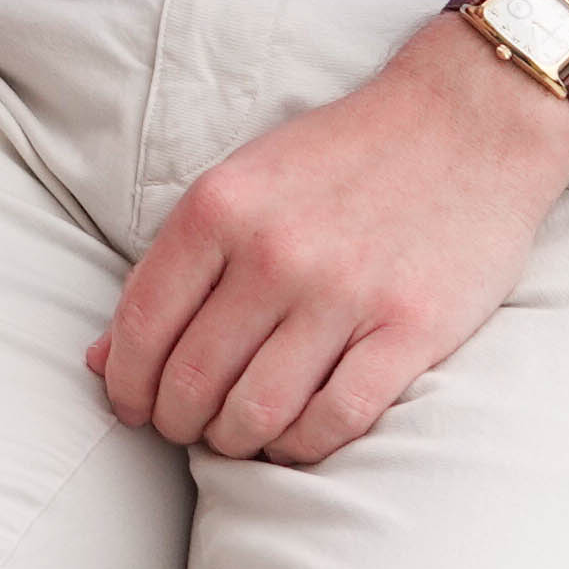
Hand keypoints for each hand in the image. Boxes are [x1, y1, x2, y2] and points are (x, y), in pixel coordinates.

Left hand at [85, 15, 568, 466]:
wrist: (468, 122)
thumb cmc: (344, 157)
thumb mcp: (242, 184)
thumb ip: (171, 268)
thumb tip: (100, 359)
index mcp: (219, 207)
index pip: (142, 325)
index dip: (127, 384)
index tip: (134, 407)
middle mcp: (272, 252)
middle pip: (192, 379)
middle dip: (177, 421)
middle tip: (188, 426)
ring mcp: (343, 294)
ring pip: (255, 412)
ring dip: (235, 440)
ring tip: (238, 433)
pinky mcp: (409, 330)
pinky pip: (333, 421)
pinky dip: (302, 446)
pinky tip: (296, 436)